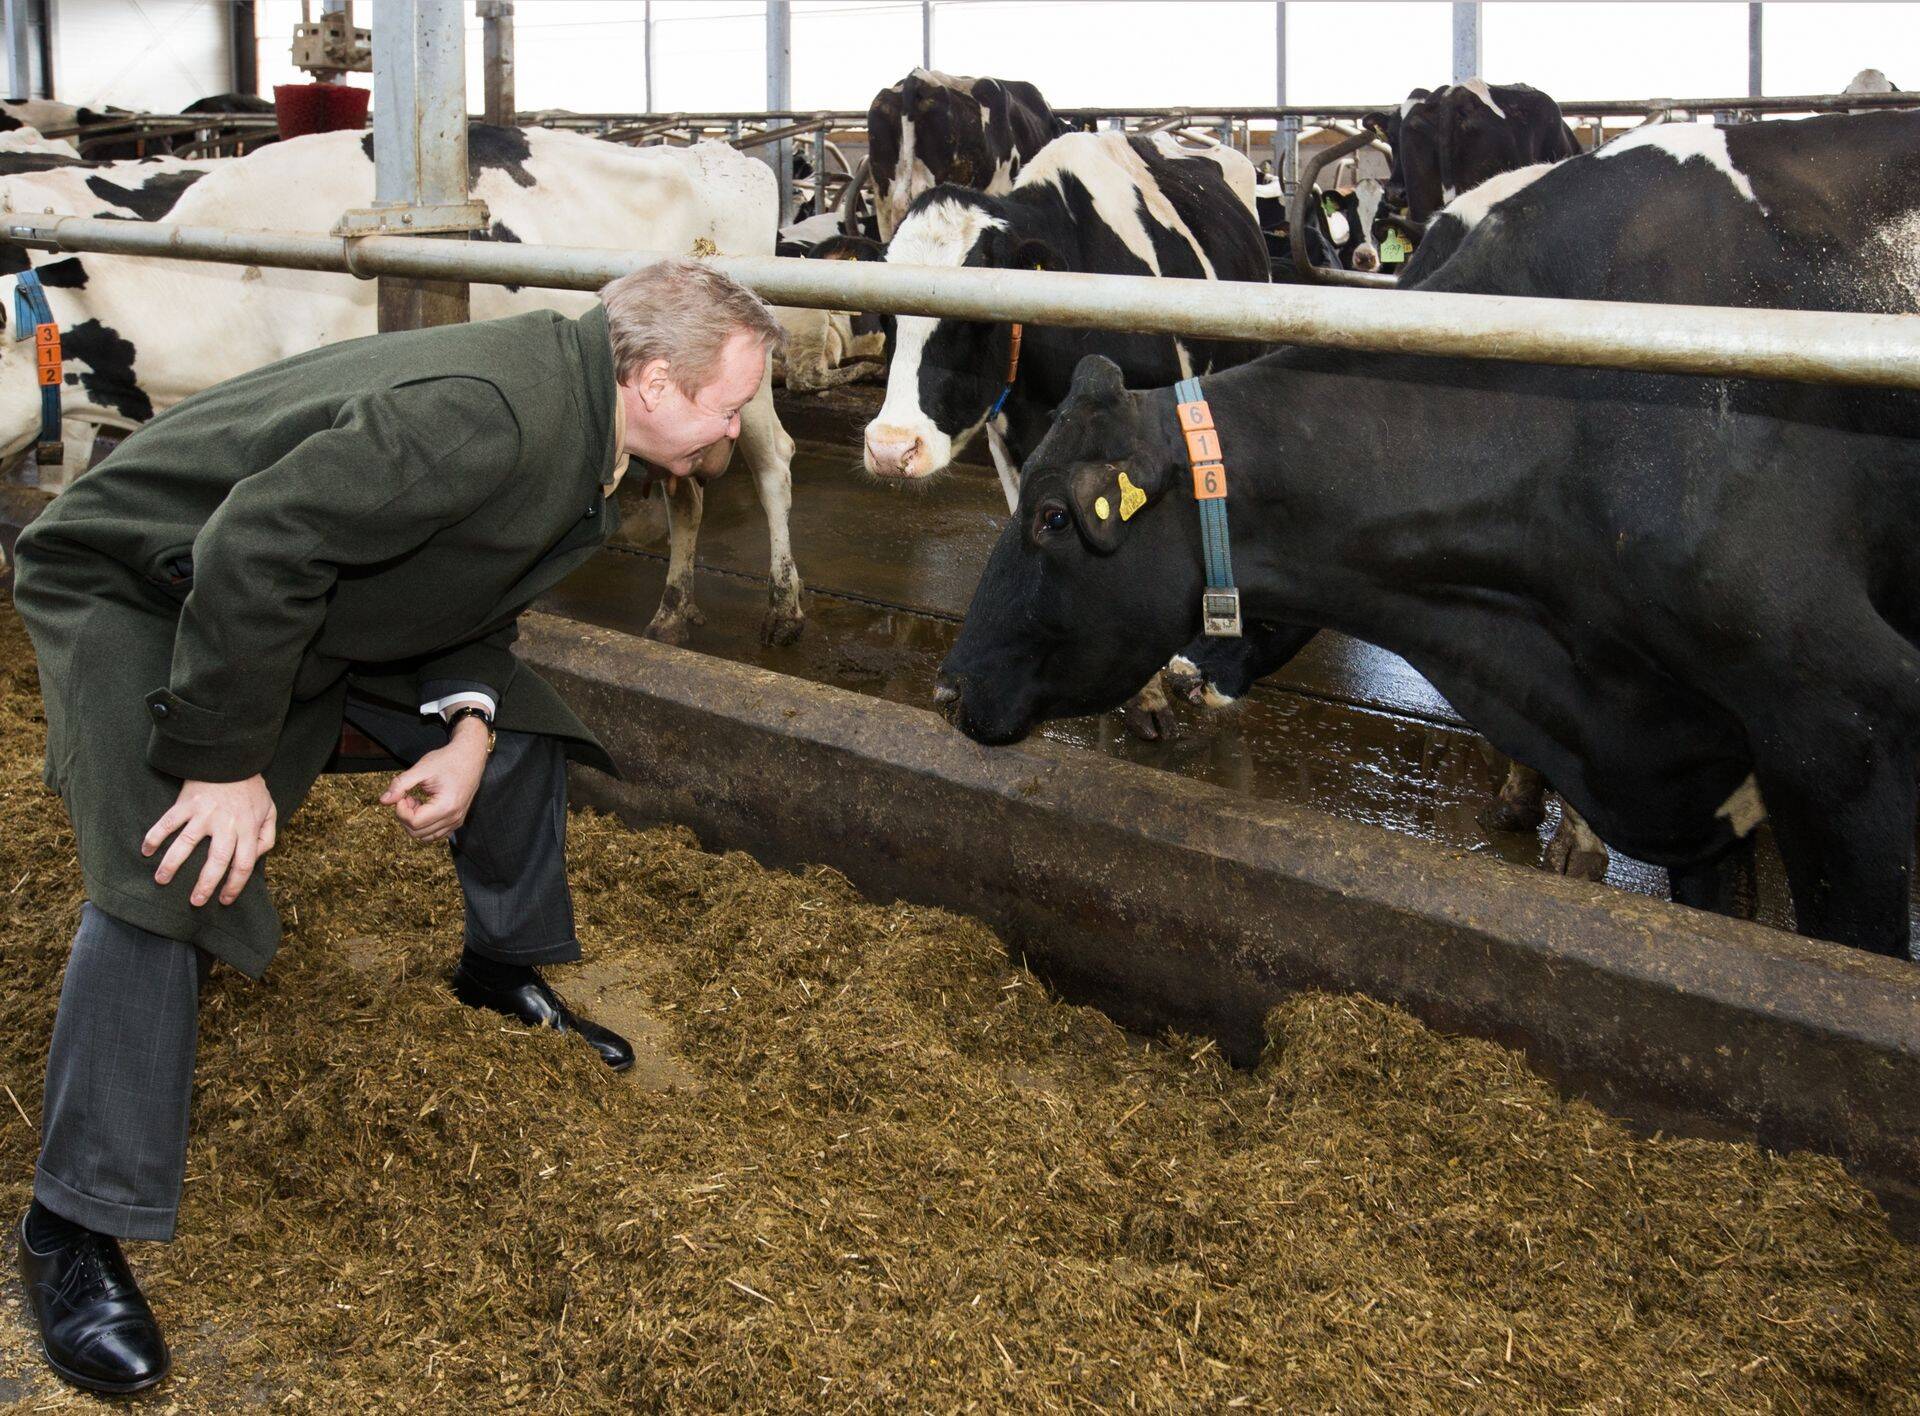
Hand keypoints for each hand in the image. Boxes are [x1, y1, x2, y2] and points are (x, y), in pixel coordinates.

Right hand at [142, 775, 276, 906]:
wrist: (232, 758)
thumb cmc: (251, 788)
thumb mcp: (269, 810)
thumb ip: (266, 836)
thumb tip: (256, 858)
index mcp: (247, 828)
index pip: (243, 864)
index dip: (234, 885)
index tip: (224, 900)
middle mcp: (226, 824)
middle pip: (216, 860)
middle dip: (205, 885)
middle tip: (195, 901)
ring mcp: (204, 813)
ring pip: (186, 844)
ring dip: (172, 865)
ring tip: (161, 880)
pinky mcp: (186, 803)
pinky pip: (167, 823)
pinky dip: (154, 837)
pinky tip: (146, 851)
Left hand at [380, 718, 488, 844]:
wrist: (470, 756)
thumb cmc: (447, 760)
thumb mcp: (421, 769)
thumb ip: (400, 785)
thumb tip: (383, 801)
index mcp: (446, 806)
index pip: (413, 822)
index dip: (400, 810)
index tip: (401, 794)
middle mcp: (453, 818)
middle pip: (417, 833)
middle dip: (405, 816)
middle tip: (407, 796)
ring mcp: (456, 821)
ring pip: (425, 836)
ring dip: (414, 822)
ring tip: (416, 801)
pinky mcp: (456, 820)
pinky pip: (435, 833)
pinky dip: (424, 824)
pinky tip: (424, 806)